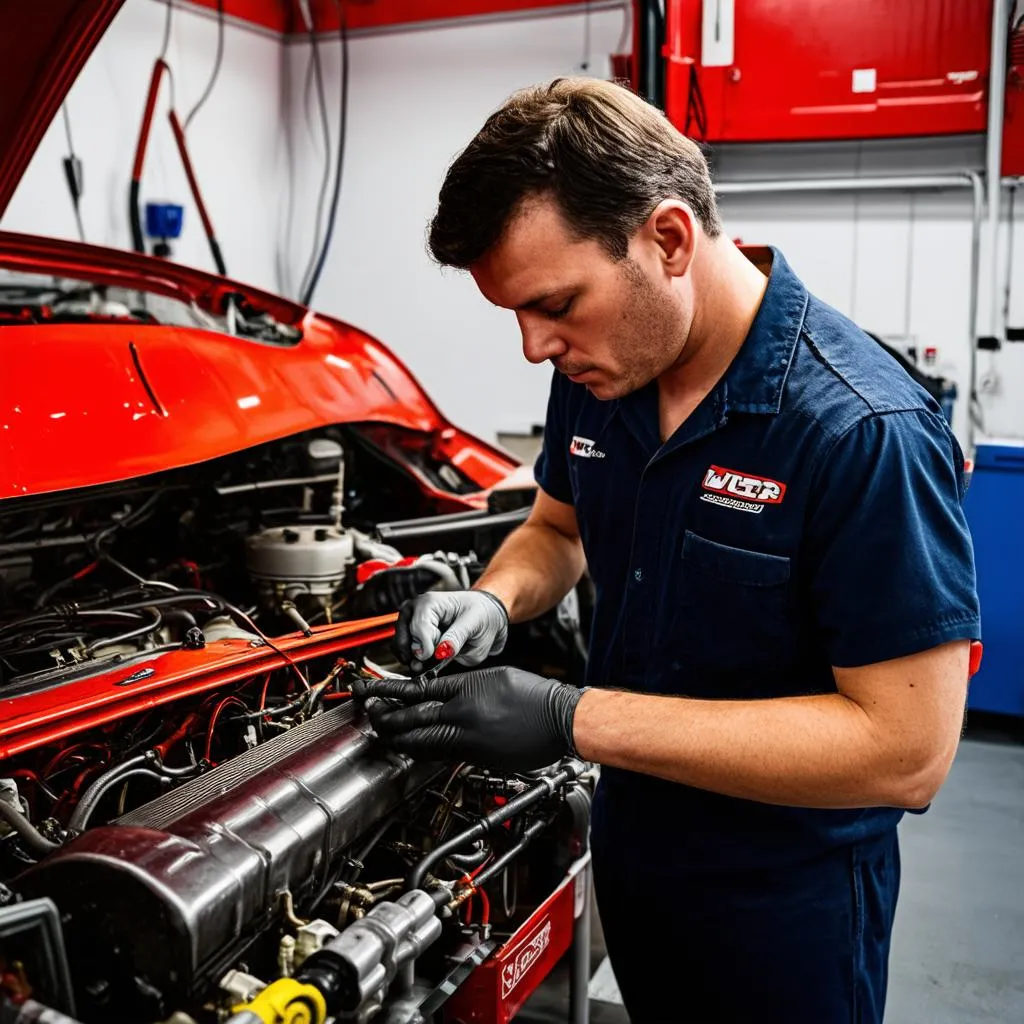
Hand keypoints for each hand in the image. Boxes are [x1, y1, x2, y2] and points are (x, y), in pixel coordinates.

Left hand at [353, 666, 582, 772]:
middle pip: (411, 719)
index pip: (416, 691)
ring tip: (385, 734)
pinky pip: (440, 754)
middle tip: (372, 716)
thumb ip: (463, 686)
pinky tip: (413, 748)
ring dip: (399, 738)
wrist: (560, 719)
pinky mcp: (476, 757)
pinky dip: (421, 750)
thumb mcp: (494, 678)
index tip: (371, 693)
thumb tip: (440, 695)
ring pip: (421, 742)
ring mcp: (469, 739)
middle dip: (386, 719)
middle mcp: (463, 715)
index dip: (389, 693)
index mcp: (466, 689)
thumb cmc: (534, 695)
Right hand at [393, 590, 508, 671]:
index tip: (439, 654)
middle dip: (418, 654)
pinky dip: (414, 659)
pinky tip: (429, 660)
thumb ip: (457, 637)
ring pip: (401, 646)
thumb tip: (441, 652)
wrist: (484, 615)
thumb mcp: (475, 623)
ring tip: (433, 660)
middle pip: (405, 638)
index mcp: (429, 602)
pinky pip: (404, 651)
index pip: (418, 628)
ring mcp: (410, 621)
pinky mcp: (411, 633)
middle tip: (436, 658)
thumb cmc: (480, 613)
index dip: (426, 647)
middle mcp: (414, 609)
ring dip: (415, 658)